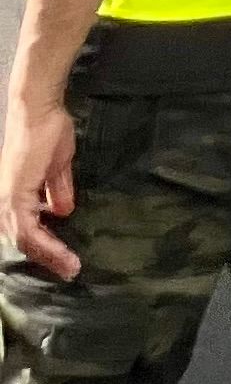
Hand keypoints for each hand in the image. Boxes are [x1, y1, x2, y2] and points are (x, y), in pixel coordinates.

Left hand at [1, 93, 77, 281]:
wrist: (39, 113)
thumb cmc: (48, 134)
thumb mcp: (56, 167)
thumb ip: (57, 189)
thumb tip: (62, 210)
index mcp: (12, 196)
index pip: (26, 231)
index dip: (47, 248)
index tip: (69, 261)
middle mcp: (3, 203)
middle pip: (23, 241)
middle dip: (48, 258)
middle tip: (72, 270)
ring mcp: (6, 201)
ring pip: (24, 240)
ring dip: (49, 255)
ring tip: (71, 266)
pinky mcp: (14, 197)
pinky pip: (29, 230)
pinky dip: (47, 244)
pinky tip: (63, 253)